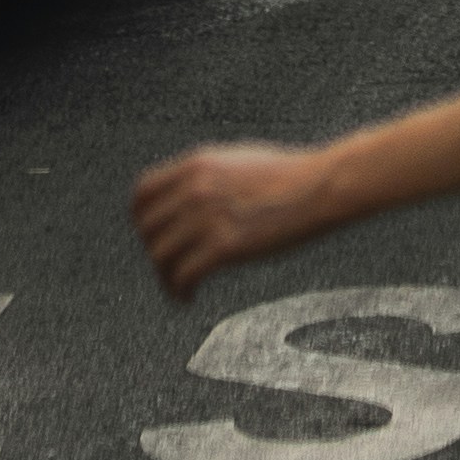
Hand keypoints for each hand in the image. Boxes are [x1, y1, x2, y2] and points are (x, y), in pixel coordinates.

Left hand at [134, 142, 335, 300]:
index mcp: (196, 164)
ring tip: (179, 288)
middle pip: (148, 229)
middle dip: (155, 252)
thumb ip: (204, 177)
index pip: (142, 193)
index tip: (151, 237)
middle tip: (170, 268)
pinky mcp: (225, 246)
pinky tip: (189, 298)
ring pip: (160, 256)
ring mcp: (208, 217)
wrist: (318, 187)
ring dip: (166, 279)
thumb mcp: (235, 162)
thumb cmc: (286, 176)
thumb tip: (182, 198)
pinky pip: (183, 276)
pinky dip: (180, 292)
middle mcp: (195, 188)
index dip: (141, 220)